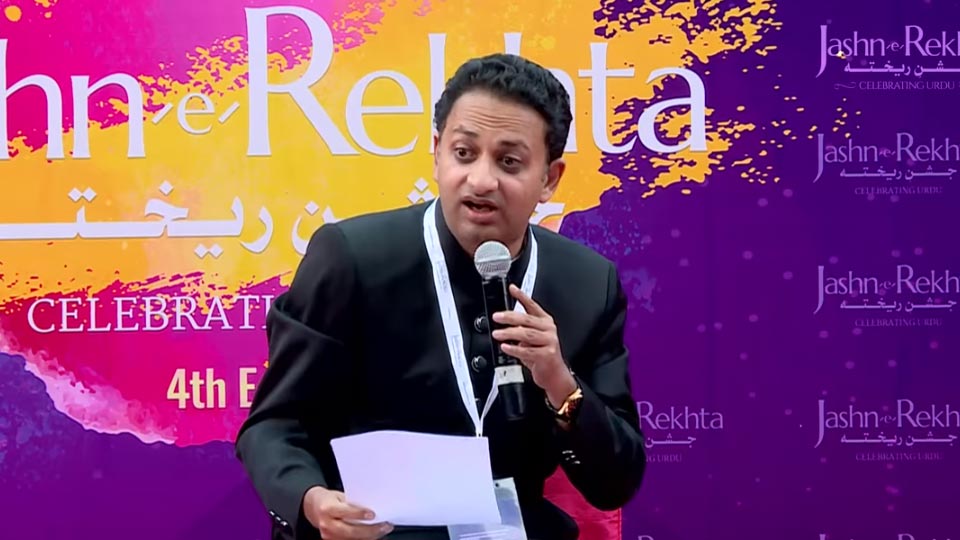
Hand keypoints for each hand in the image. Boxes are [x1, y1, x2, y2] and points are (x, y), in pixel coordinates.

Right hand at [303, 486, 393, 538]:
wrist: (313, 507)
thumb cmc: (329, 499)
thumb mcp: (339, 496)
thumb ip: (352, 503)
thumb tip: (372, 507)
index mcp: (327, 508)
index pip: (345, 512)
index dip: (359, 514)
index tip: (372, 514)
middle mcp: (326, 524)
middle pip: (350, 531)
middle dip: (370, 530)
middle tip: (385, 525)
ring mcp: (328, 535)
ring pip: (352, 539)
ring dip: (370, 536)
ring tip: (383, 530)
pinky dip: (363, 539)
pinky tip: (373, 535)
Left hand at [491, 284, 576, 407]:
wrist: (554, 375)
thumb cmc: (542, 355)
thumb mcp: (532, 338)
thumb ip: (521, 328)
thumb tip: (503, 321)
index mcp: (545, 321)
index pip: (532, 305)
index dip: (522, 296)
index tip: (512, 288)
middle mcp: (548, 329)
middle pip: (527, 319)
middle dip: (509, 317)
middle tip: (497, 317)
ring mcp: (549, 341)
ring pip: (526, 334)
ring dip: (509, 333)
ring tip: (497, 334)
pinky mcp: (547, 354)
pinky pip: (527, 350)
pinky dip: (514, 348)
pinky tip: (505, 347)